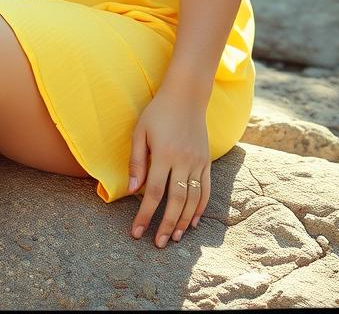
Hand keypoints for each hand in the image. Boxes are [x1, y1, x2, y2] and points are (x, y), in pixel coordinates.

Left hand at [127, 89, 210, 247]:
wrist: (186, 95)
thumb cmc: (158, 112)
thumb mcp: (140, 131)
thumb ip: (136, 160)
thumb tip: (132, 190)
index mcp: (164, 154)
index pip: (154, 192)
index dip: (145, 214)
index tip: (137, 232)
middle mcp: (183, 160)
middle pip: (175, 201)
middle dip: (166, 225)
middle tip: (157, 243)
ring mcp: (197, 161)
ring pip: (193, 199)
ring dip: (184, 221)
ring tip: (174, 237)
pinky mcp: (206, 161)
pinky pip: (206, 189)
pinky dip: (200, 207)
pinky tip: (193, 221)